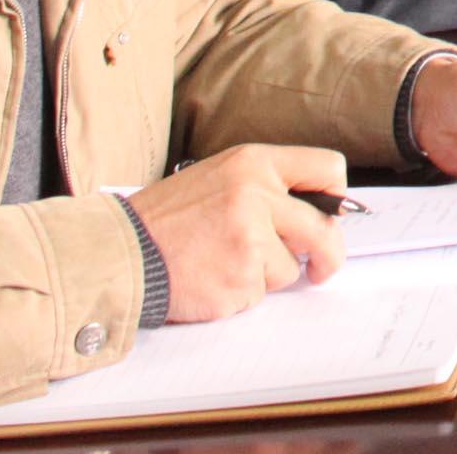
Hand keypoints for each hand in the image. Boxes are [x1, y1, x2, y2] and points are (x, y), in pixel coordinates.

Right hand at [121, 145, 348, 323]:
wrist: (120, 252)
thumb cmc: (167, 218)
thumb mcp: (219, 177)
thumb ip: (267, 187)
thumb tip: (317, 211)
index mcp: (254, 163)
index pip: (328, 167)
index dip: (337, 195)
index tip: (333, 215)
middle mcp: (257, 197)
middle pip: (324, 230)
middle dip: (328, 255)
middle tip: (322, 267)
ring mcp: (248, 241)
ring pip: (287, 268)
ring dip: (264, 274)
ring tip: (221, 261)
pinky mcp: (238, 281)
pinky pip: (259, 293)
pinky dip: (240, 293)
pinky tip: (210, 278)